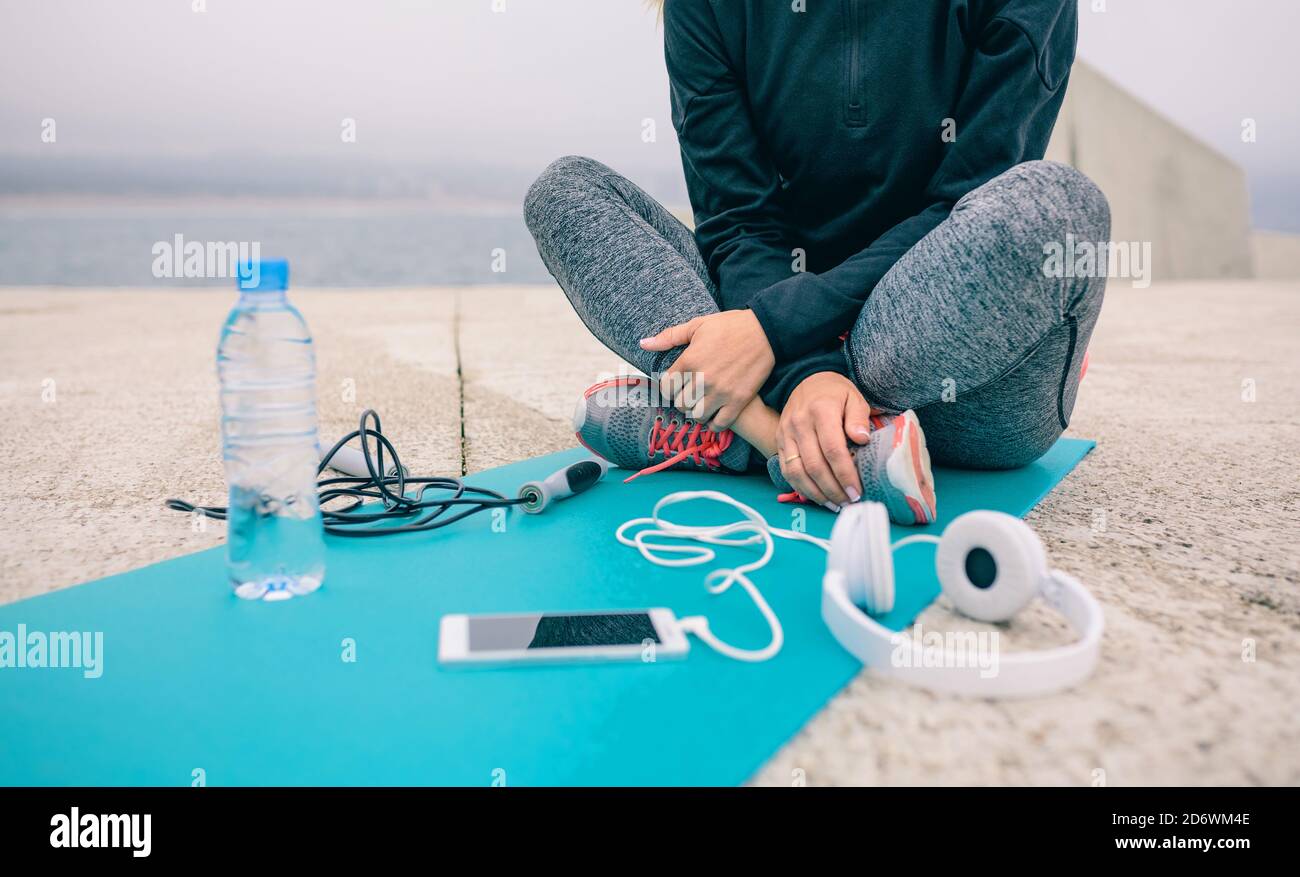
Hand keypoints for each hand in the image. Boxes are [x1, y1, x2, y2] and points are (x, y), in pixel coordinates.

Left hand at [640, 309, 774, 429]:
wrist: (766, 331)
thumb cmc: (730, 326)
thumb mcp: (697, 325)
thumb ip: (669, 337)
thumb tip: (643, 344)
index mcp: (689, 360)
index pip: (666, 387)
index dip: (669, 387)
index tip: (677, 383)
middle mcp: (703, 379)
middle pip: (680, 404)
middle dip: (682, 400)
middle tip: (690, 393)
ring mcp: (721, 392)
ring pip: (697, 416)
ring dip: (696, 412)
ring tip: (702, 404)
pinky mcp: (738, 401)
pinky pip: (719, 424)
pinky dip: (714, 423)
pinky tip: (714, 415)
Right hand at [777, 371, 872, 509]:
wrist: (807, 381)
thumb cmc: (835, 393)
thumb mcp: (854, 397)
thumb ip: (858, 417)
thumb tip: (862, 439)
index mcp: (821, 411)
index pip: (833, 449)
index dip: (845, 474)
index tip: (857, 491)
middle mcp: (799, 423)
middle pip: (815, 465)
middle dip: (833, 489)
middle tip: (849, 502)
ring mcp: (785, 434)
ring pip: (797, 472)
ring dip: (816, 493)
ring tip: (834, 504)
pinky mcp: (779, 442)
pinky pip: (786, 470)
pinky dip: (801, 488)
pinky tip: (817, 496)